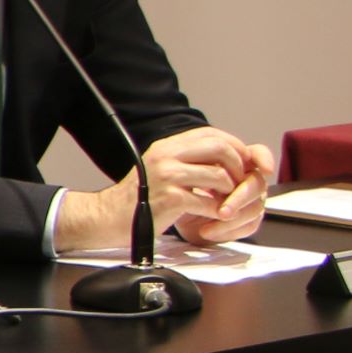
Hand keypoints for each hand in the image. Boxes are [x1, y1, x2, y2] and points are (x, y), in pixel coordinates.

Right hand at [56, 128, 276, 253]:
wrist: (108, 218)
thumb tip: (226, 159)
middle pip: (220, 149)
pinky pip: (209, 202)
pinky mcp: (170, 199)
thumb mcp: (161, 169)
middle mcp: (166, 155)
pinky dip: (219, 211)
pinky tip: (215, 216)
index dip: (235, 147)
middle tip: (239, 184)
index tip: (243, 163)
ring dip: (231, 192)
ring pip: (220, 176)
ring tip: (227, 202)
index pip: (212, 134)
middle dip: (238, 167)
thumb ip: (188, 161)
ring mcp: (167, 176)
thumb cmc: (137, 199)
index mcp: (167, 146)